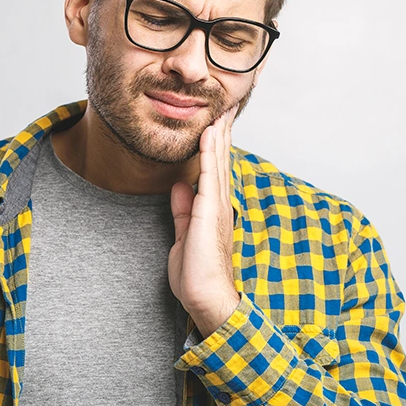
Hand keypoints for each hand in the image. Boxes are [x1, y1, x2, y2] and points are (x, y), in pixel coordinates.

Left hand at [168, 105, 240, 338]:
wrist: (205, 298)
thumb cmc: (197, 273)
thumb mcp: (183, 234)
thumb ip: (182, 210)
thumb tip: (179, 187)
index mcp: (213, 209)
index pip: (216, 170)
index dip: (217, 146)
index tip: (216, 123)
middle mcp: (220, 203)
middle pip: (222, 160)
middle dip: (222, 133)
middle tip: (225, 107)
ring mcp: (217, 206)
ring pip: (219, 162)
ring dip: (219, 135)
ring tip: (221, 111)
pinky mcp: (209, 212)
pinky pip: (209, 176)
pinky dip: (210, 153)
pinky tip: (209, 134)